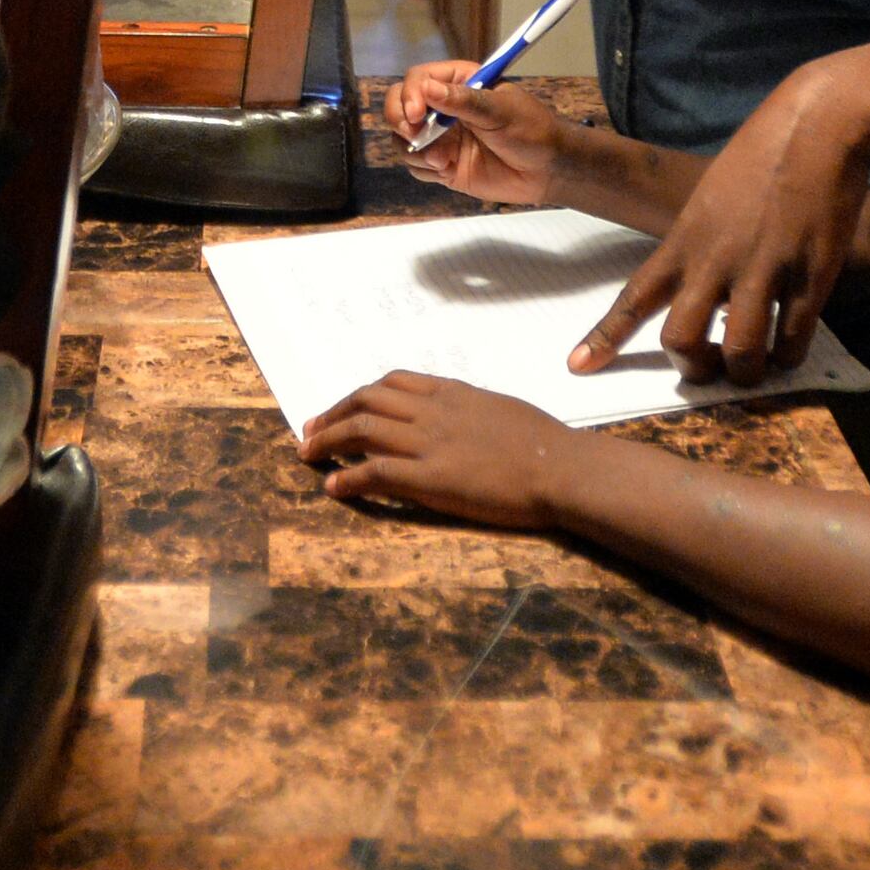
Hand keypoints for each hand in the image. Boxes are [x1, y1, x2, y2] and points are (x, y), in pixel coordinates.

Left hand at [300, 372, 578, 528]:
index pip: (393, 381)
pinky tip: (333, 487)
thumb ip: (469, 409)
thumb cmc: (545, 443)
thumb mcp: (500, 409)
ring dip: (327, 440)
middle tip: (310, 430)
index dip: (359, 394)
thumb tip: (453, 416)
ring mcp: (429, 443)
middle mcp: (433, 411)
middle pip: (366, 400)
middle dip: (332, 413)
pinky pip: (375, 472)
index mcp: (452, 392)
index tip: (343, 407)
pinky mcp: (430, 479)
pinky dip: (347, 477)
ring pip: (361, 430)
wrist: (562, 468)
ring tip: (307, 454)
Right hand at [387, 59, 567, 204]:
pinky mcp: (443, 165)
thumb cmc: (531, 131)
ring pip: (402, 139)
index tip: (416, 115)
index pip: (418, 79)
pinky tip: (447, 171)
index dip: (410, 95)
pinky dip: (424, 169)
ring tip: (441, 161)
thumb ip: (463, 101)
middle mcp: (444, 108)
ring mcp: (441, 138)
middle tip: (414, 136)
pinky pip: (416, 166)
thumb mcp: (501, 111)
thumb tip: (426, 87)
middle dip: (400, 121)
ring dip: (414, 150)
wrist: (548, 171)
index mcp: (459, 83)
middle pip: (399, 106)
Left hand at [572, 41, 869, 386]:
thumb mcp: (709, 198)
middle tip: (709, 367)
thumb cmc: (761, 155)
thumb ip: (698, 245)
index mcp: (684, 238)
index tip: (578, 367)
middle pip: (681, 338)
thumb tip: (702, 291)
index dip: (604, 336)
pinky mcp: (810, 275)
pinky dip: (788, 357)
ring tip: (754, 368)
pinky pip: (792, 340)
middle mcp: (715, 258)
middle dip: (692, 368)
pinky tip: (789, 349)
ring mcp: (763, 268)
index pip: (634, 296)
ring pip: (739, 351)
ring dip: (744, 373)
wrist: (816, 124)